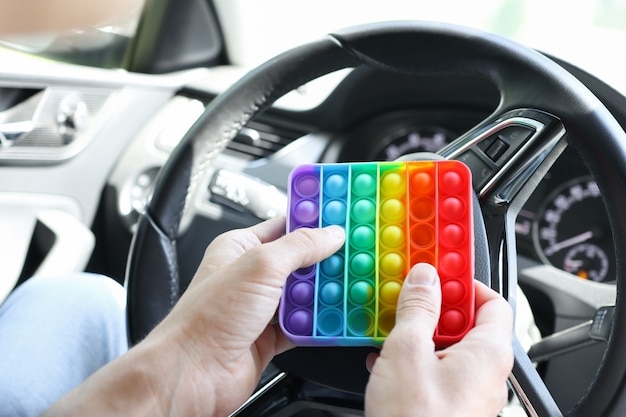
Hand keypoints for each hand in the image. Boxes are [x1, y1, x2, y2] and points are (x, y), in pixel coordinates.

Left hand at [43, 217, 344, 416]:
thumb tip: (328, 234)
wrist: (193, 373)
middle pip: (299, 262)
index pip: (284, 225)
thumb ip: (298, 247)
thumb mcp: (260, 267)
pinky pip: (303, 325)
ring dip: (323, 295)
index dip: (312, 221)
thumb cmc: (206, 319)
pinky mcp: (269, 336)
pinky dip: (318, 324)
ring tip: (345, 288)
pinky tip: (331, 319)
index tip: (339, 218)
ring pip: (304, 295)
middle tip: (352, 257)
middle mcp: (250, 276)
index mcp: (240, 248)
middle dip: (324, 262)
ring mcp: (260, 308)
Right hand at [364, 263, 513, 416]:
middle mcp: (486, 375)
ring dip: (419, 335)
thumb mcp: (407, 353)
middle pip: (467, 324)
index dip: (463, 282)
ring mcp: (469, 393)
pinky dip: (415, 361)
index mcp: (488, 354)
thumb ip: (416, 309)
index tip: (436, 272)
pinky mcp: (450, 407)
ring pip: (448, 349)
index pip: (493, 301)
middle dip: (433, 307)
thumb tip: (424, 279)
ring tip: (392, 329)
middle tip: (407, 297)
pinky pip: (437, 372)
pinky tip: (387, 361)